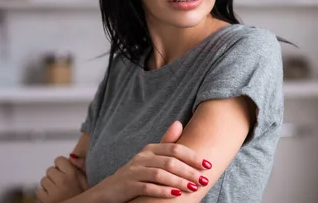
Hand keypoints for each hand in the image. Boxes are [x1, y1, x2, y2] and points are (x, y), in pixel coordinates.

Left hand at [36, 156, 88, 202]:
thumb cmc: (82, 195)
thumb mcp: (86, 179)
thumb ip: (80, 166)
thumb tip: (71, 156)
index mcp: (73, 174)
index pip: (59, 160)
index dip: (61, 166)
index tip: (65, 172)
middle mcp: (63, 181)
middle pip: (50, 170)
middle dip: (54, 175)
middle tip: (62, 184)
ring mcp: (54, 191)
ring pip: (43, 180)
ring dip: (49, 185)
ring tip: (58, 190)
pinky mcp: (47, 200)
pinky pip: (39, 191)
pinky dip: (44, 194)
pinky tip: (53, 196)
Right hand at [94, 121, 212, 202]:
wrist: (109, 190)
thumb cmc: (136, 174)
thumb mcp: (150, 157)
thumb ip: (166, 143)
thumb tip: (179, 123)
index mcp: (150, 149)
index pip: (175, 148)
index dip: (192, 156)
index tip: (208, 165)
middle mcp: (142, 157)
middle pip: (170, 161)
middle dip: (189, 171)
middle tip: (204, 180)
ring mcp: (134, 171)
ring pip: (160, 174)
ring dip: (179, 182)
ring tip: (193, 188)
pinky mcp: (128, 186)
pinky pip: (147, 187)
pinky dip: (162, 191)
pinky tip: (175, 195)